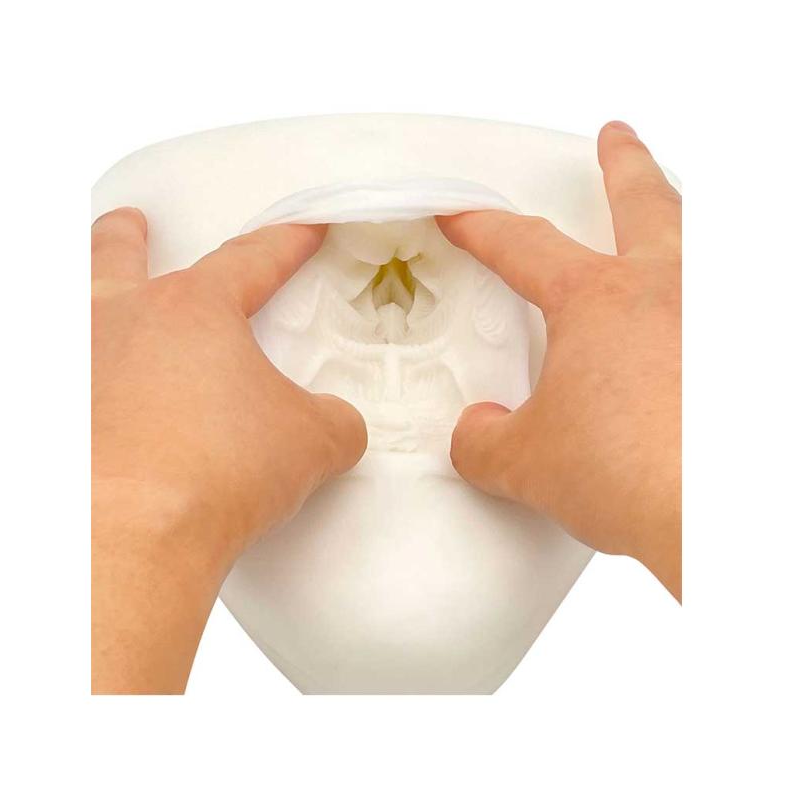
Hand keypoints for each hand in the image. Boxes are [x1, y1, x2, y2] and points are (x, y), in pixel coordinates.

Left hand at [92, 211, 365, 691]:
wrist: (132, 536)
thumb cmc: (216, 472)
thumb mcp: (314, 441)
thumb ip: (337, 421)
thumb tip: (337, 424)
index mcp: (194, 308)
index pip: (250, 259)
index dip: (285, 243)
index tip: (304, 232)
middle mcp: (124, 323)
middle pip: (120, 255)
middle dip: (129, 236)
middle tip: (133, 224)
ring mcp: (81, 369)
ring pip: (81, 312)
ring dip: (94, 301)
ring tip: (106, 311)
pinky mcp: (60, 420)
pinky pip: (74, 381)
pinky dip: (87, 382)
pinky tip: (104, 409)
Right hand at [436, 121, 680, 600]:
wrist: (717, 514)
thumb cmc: (636, 471)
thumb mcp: (526, 461)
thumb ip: (485, 441)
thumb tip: (476, 435)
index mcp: (597, 300)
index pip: (523, 246)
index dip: (483, 227)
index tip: (461, 217)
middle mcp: (666, 291)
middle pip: (641, 201)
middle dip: (622, 164)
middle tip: (616, 139)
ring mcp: (716, 317)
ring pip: (697, 240)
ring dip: (679, 216)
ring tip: (669, 211)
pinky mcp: (744, 355)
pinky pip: (725, 303)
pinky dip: (704, 296)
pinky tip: (692, 324)